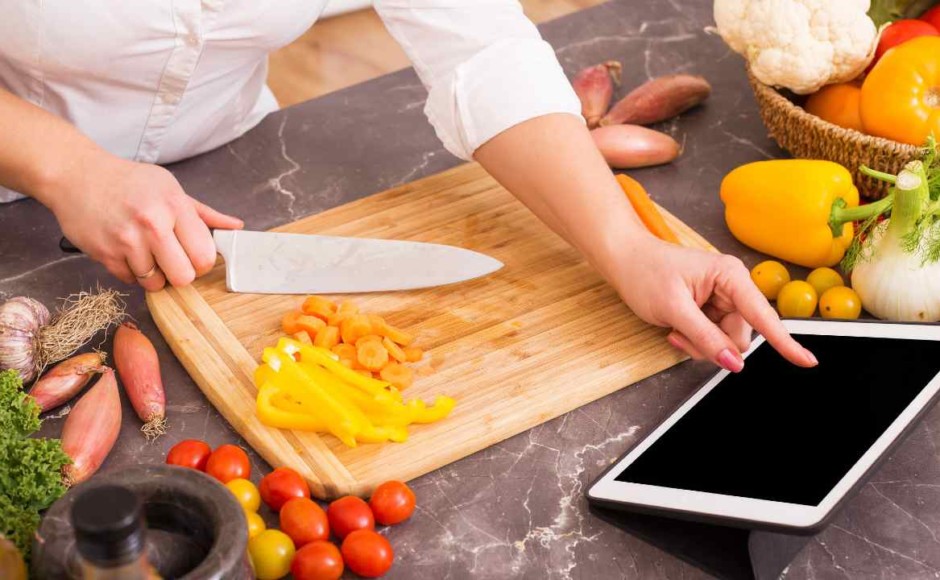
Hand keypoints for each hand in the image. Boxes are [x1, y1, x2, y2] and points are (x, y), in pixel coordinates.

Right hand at [46, 151, 242, 290]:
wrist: (77, 175)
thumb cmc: (129, 182)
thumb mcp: (171, 188)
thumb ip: (204, 214)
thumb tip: (236, 227)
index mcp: (174, 205)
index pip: (205, 255)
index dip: (202, 262)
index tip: (194, 256)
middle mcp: (152, 223)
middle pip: (184, 277)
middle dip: (181, 274)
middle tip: (172, 261)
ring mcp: (127, 240)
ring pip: (155, 283)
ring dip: (154, 274)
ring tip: (145, 251)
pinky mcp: (105, 254)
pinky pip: (130, 281)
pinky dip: (131, 272)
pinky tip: (126, 251)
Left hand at [613, 237, 817, 371]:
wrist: (624, 259)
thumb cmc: (645, 272)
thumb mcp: (674, 309)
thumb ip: (706, 337)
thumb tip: (734, 362)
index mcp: (730, 276)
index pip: (763, 315)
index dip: (784, 341)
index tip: (806, 361)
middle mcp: (733, 287)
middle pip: (740, 337)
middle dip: (712, 345)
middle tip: (679, 334)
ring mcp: (723, 300)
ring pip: (726, 343)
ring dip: (699, 345)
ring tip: (674, 328)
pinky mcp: (712, 310)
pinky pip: (714, 340)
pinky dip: (694, 341)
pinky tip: (675, 328)